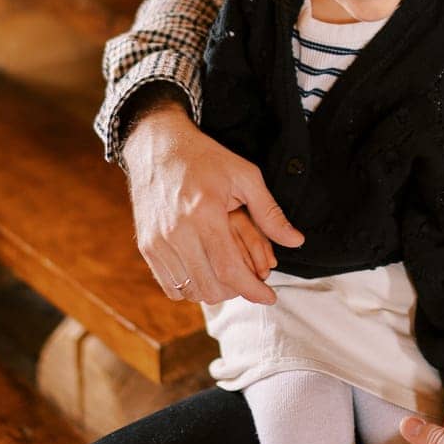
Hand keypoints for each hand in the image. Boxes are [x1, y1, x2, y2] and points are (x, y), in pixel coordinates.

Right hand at [123, 103, 303, 305]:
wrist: (158, 147)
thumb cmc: (206, 159)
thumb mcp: (245, 176)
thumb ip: (270, 213)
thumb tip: (296, 240)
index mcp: (204, 214)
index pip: (230, 270)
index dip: (253, 290)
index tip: (270, 297)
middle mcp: (176, 233)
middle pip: (211, 287)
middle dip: (238, 292)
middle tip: (251, 281)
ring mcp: (157, 242)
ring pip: (191, 291)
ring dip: (215, 291)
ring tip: (230, 276)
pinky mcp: (146, 247)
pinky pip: (171, 286)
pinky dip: (192, 288)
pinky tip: (207, 272)